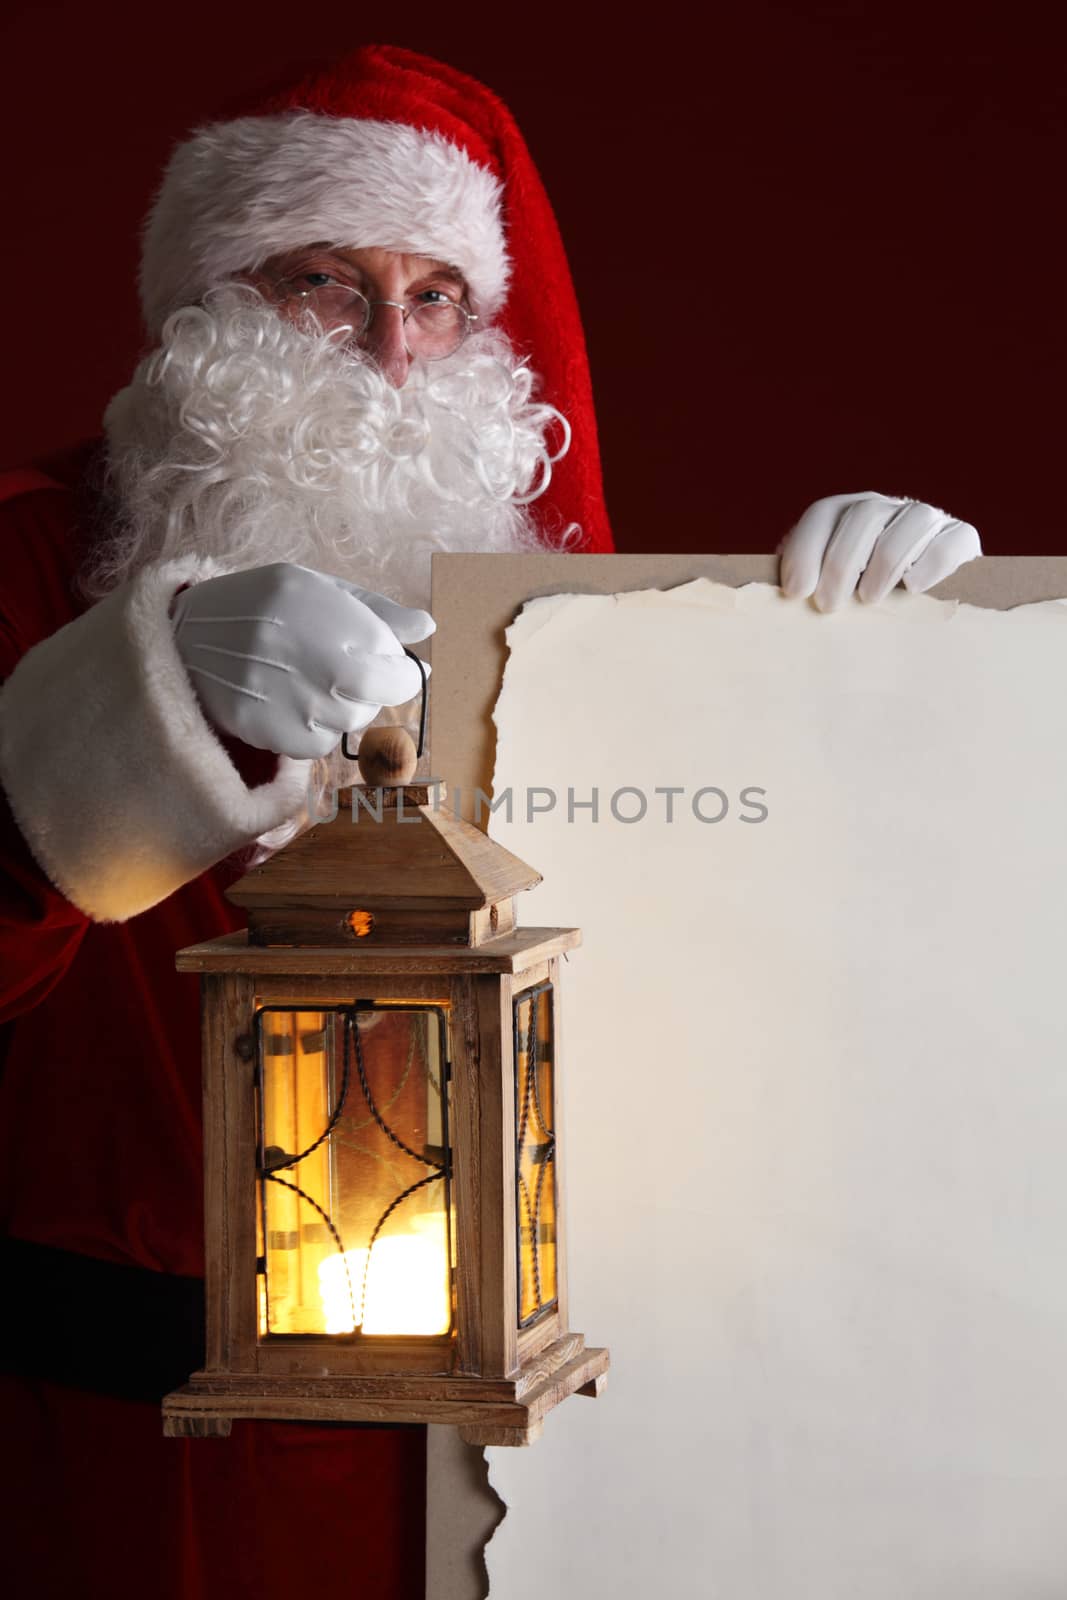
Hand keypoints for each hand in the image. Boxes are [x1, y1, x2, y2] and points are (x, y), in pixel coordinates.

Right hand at [171, 563, 433, 758]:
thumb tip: (428, 627)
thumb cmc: (262, 605)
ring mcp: (286, 697)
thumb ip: (376, 610)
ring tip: (305, 681)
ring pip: (347, 723)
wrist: (183, 637)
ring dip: (340, 708)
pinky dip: (311, 729)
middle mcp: (308, 655)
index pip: (396, 669)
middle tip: (341, 671)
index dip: (400, 672)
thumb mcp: (317, 588)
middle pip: (374, 699)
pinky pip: (316, 746)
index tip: (389, 665)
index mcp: (324, 610)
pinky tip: (286, 702)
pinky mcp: (265, 729)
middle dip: (370, 689)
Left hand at [778, 492, 981, 611]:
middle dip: (842, 562)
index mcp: (850, 513)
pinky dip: (933, 561)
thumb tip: (783, 590)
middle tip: (828, 605)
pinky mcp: (961, 537)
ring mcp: (927, 519)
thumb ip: (807, 580)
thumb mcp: (829, 584)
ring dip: (885, 561)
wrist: (922, 594)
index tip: (795, 591)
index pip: (825, 513)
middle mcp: (888, 507)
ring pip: (912, 520)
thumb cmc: (859, 596)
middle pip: (865, 516)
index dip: (806, 549)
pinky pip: (952, 539)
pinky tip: (913, 587)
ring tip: (869, 600)